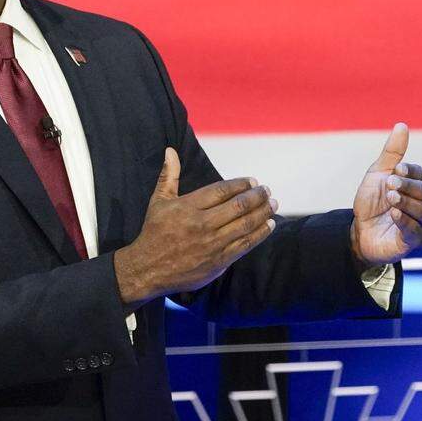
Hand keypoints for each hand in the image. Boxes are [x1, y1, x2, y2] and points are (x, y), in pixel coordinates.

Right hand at [114, 148, 276, 306]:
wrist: (148, 269)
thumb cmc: (153, 233)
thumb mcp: (157, 202)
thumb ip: (168, 176)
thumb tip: (170, 151)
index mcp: (188, 207)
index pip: (222, 190)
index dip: (241, 184)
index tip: (252, 181)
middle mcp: (202, 224)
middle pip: (238, 206)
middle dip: (257, 196)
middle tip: (267, 191)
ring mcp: (212, 244)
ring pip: (245, 224)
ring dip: (263, 212)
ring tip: (273, 204)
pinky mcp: (218, 261)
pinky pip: (245, 244)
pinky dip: (260, 233)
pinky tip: (269, 225)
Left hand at [351, 123, 421, 266]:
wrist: (359, 231)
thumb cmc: (372, 202)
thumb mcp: (378, 175)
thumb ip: (392, 154)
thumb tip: (401, 125)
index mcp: (417, 186)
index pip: (420, 174)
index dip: (410, 171)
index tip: (397, 168)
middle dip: (407, 186)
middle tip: (390, 183)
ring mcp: (420, 222)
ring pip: (421, 210)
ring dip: (405, 202)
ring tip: (390, 197)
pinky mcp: (411, 239)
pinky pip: (413, 229)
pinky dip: (403, 220)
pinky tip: (393, 213)